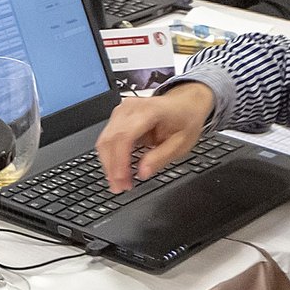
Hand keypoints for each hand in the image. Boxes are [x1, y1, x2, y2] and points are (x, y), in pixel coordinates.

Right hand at [94, 83, 214, 191]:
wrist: (184, 102)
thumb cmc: (185, 119)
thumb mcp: (182, 143)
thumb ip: (161, 157)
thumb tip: (142, 173)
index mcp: (150, 111)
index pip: (125, 136)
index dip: (120, 161)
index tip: (122, 180)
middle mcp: (131, 107)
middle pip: (110, 139)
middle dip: (112, 167)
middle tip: (120, 187)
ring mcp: (122, 110)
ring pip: (104, 140)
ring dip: (108, 163)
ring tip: (118, 182)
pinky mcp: (117, 117)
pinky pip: (107, 138)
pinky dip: (110, 156)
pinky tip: (116, 170)